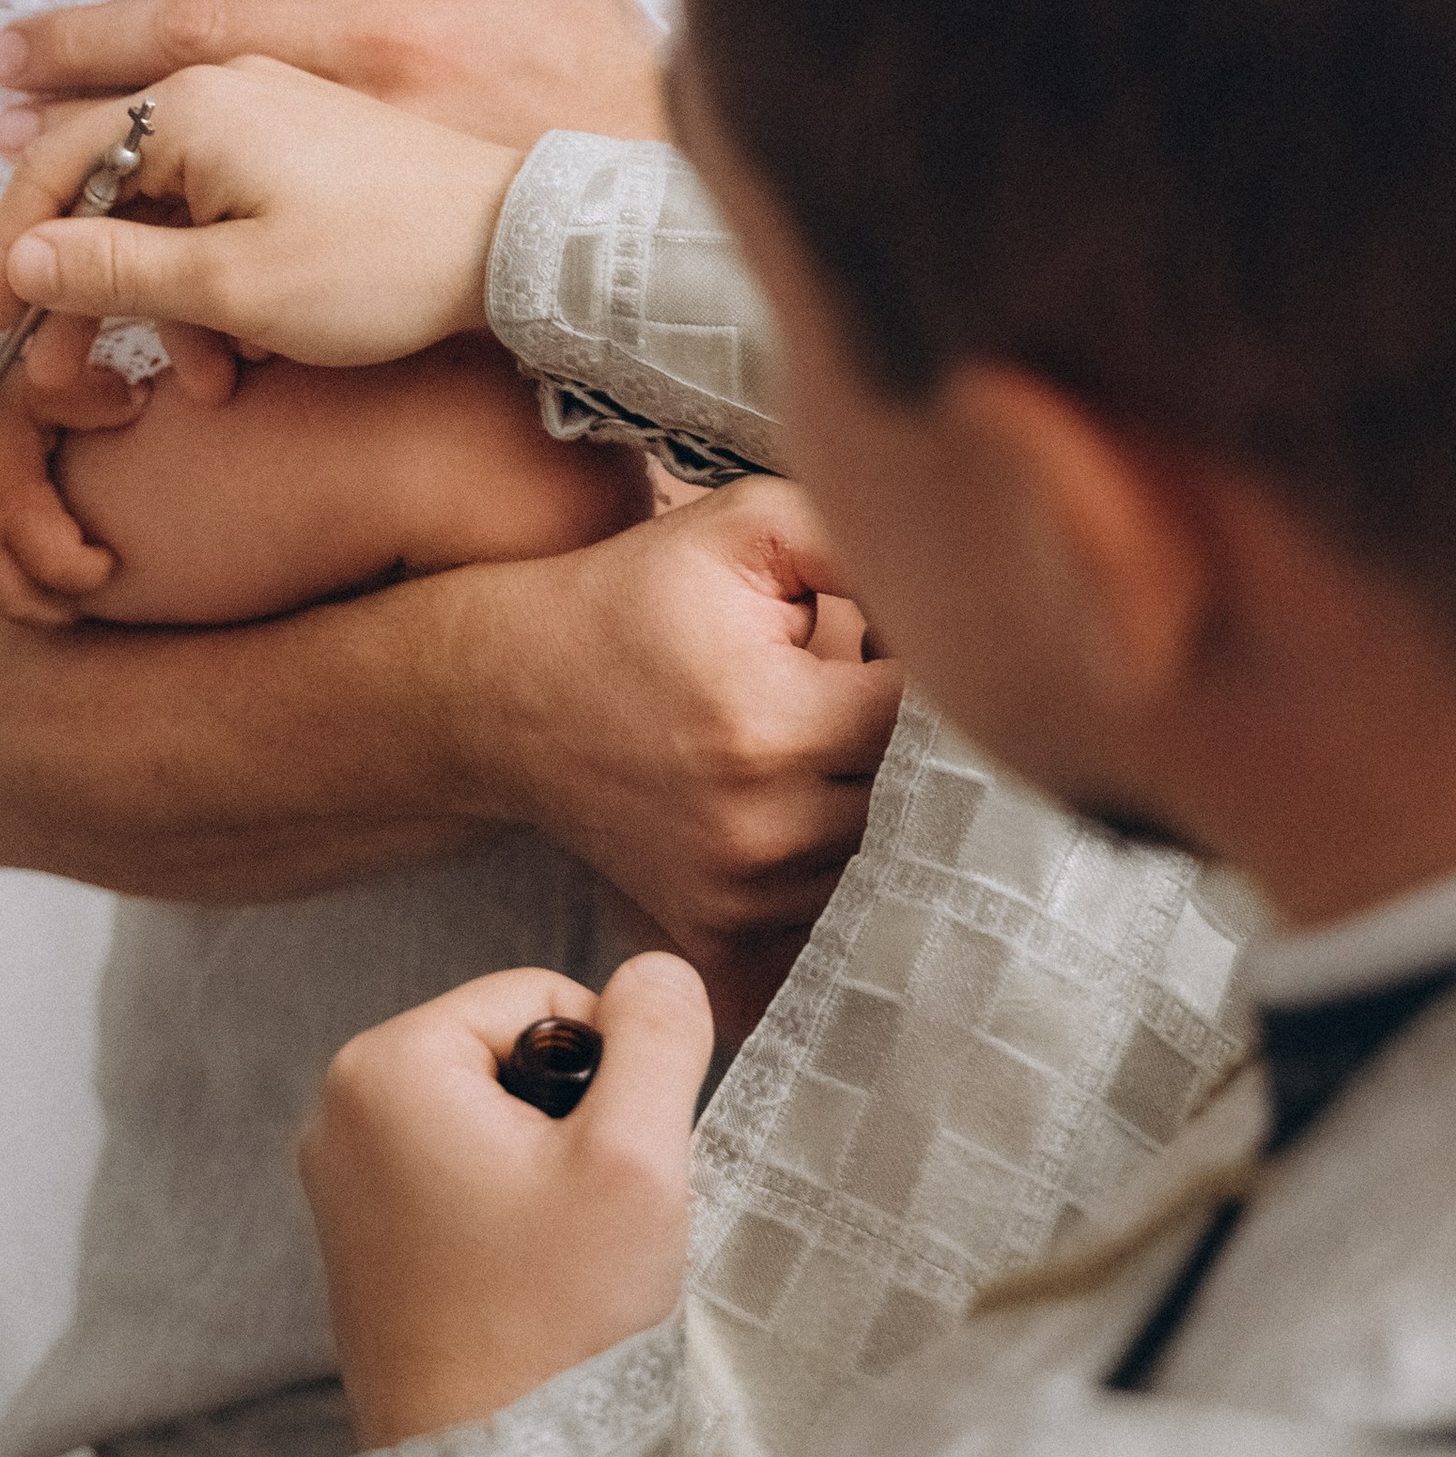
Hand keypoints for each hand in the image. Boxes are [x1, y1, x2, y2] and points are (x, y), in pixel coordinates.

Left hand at [0, 0, 666, 150]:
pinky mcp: (364, 186)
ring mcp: (365, 114)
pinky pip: (242, 175)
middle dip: (89, 24)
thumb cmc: (584, 44)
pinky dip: (158, 172)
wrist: (641, 171)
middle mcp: (376, 29)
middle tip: (7, 45)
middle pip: (199, 12)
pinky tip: (99, 180)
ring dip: (98, 101)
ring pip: (203, 95)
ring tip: (17, 114)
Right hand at [0, 59, 518, 367]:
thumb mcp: (233, 289)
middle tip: (68, 379)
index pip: (54, 164)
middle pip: (104, 187)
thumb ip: (113, 270)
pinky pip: (223, 208)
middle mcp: (225, 89)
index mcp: (191, 106)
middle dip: (82, 292)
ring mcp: (270, 111)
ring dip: (159, 302)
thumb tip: (22, 259)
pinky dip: (213, 279)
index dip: (11, 251)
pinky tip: (241, 351)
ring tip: (193, 385)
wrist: (521, 249)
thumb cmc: (387, 265)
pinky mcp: (307, 145)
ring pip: (166, 209)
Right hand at [0, 360, 140, 626]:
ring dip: (26, 604)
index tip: (110, 555)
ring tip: (53, 585)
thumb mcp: (30, 388)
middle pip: (28, 606)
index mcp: (10, 513)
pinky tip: (4, 570)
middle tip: (89, 579)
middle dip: (66, 603)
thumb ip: (90, 397)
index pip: (63, 574)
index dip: (95, 574)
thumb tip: (141, 401)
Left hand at [300, 953, 711, 1445]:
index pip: (544, 995)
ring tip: (562, 1256)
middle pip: (512, 1054)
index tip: (609, 1166)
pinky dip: (512, 1213)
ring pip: (494, 1119)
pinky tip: (530, 1283)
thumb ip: (659, 1034)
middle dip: (574, 1120)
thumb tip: (654, 971)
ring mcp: (339, 1182)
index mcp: (384, 1066)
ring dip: (551, 1169)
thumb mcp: (639, 1156)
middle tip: (588, 1218)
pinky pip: (460, 1178)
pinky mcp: (359, 1242)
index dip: (609, 1068)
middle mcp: (337, 1111)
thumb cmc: (557, 1322)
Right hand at [477, 479, 900, 1022]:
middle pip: (905, 790)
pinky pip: (819, 908)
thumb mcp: (744, 525)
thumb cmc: (635, 601)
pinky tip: (777, 804)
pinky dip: (817, 862)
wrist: (510, 698)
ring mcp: (737, 893)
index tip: (859, 641)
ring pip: (872, 851)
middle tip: (821, 690)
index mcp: (773, 725)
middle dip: (880, 737)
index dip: (902, 664)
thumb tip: (945, 580)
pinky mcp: (717, 930)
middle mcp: (759, 828)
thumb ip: (857, 537)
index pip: (920, 710)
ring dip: (856, 800)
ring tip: (789, 742)